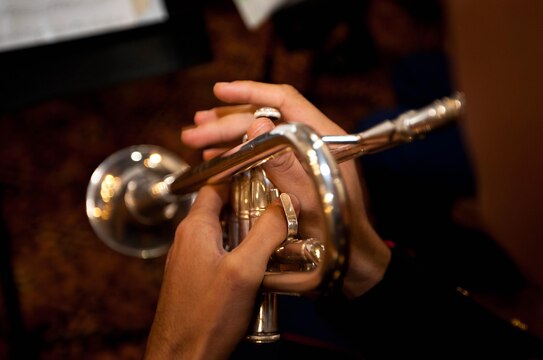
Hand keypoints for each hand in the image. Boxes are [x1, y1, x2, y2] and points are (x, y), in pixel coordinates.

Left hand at [145, 185, 297, 358]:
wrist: (183, 358)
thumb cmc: (205, 318)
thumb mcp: (244, 271)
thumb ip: (266, 233)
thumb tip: (287, 204)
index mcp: (195, 229)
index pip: (215, 185)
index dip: (239, 176)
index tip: (264, 176)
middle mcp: (188, 240)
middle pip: (221, 208)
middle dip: (250, 206)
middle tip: (277, 210)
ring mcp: (190, 260)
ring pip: (222, 232)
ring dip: (246, 231)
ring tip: (274, 237)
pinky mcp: (196, 278)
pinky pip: (220, 253)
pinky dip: (239, 251)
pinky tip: (258, 267)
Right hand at [182, 81, 390, 297]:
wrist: (350, 257)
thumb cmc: (336, 228)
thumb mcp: (306, 195)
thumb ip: (281, 160)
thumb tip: (255, 125)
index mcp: (323, 136)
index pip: (285, 99)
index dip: (251, 91)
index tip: (220, 91)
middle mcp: (311, 140)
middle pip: (264, 119)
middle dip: (226, 123)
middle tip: (194, 131)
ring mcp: (301, 155)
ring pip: (258, 135)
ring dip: (226, 135)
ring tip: (196, 137)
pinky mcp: (292, 171)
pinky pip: (261, 153)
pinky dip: (236, 153)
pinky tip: (215, 156)